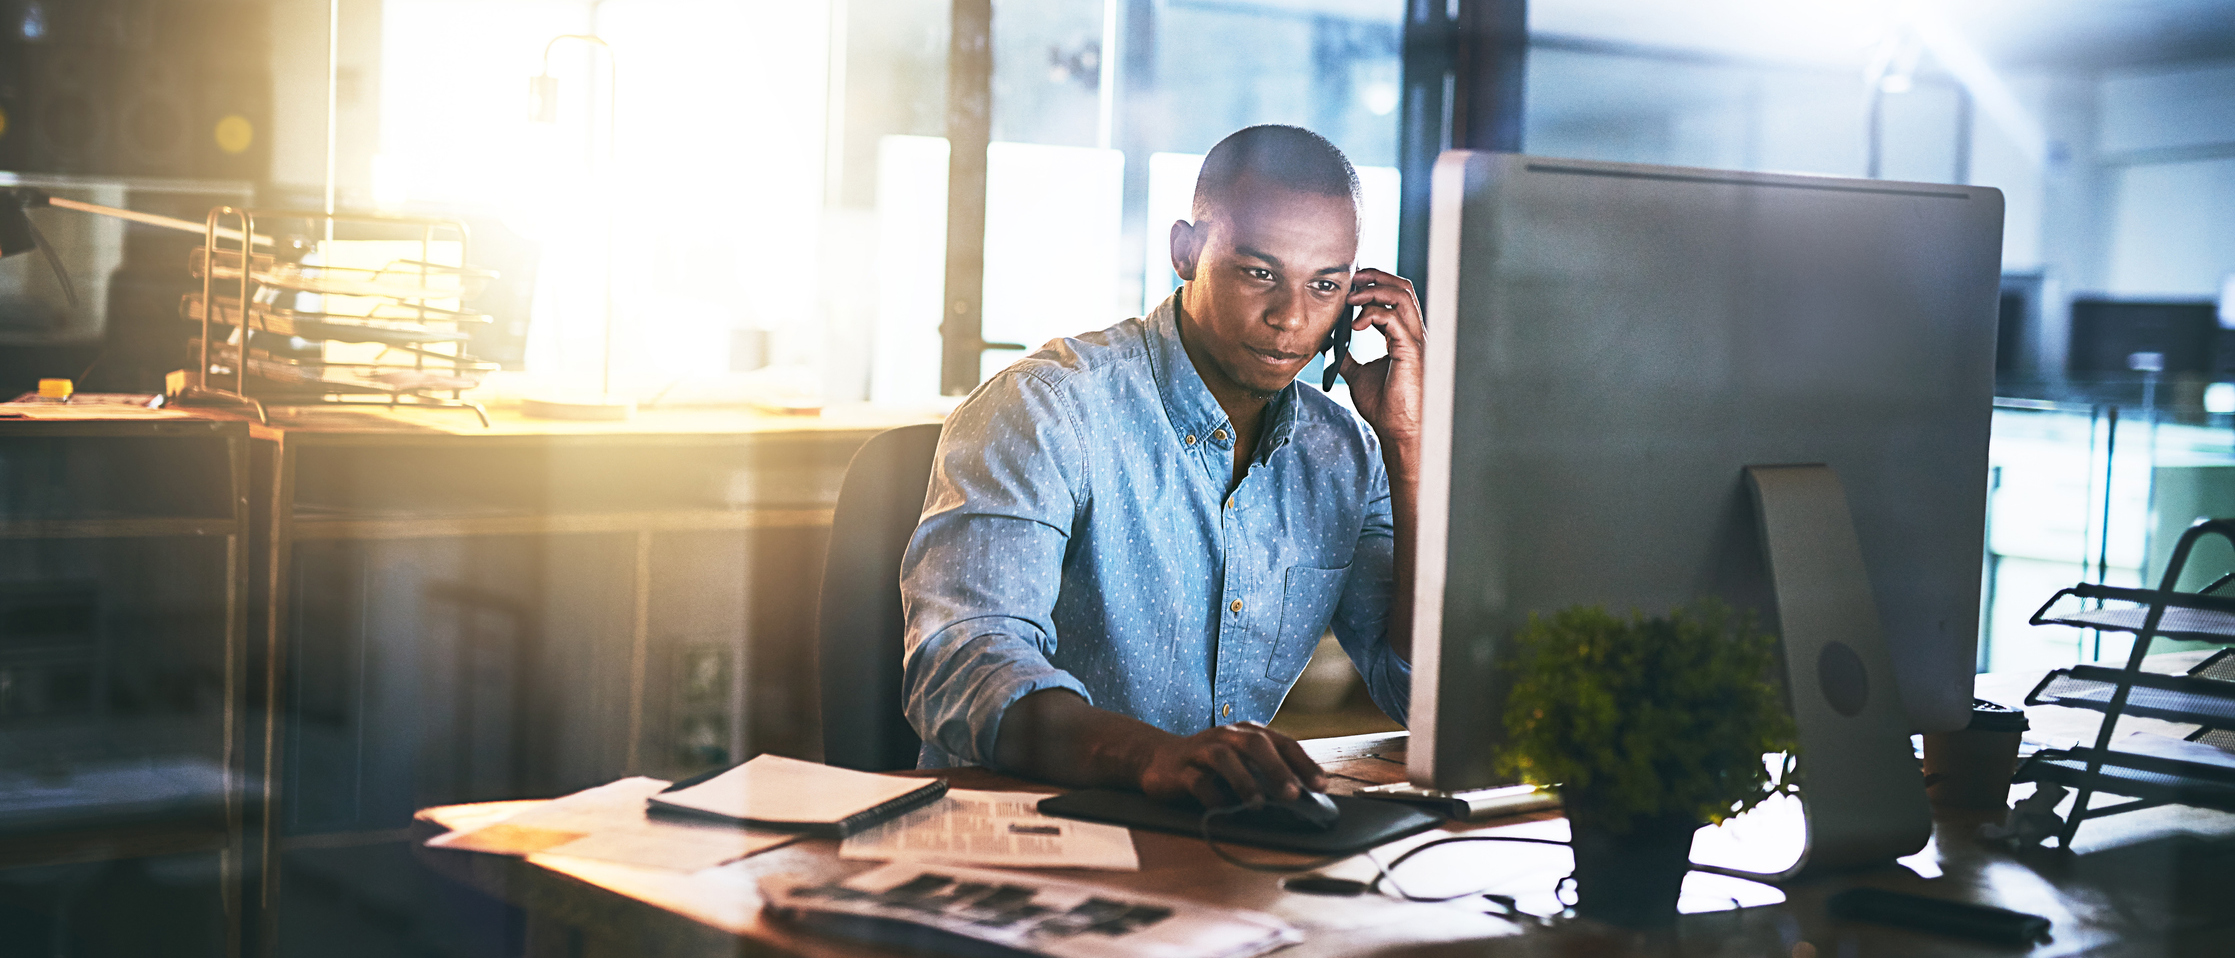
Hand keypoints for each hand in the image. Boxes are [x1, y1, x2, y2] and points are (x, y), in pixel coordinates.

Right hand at [1136, 721, 1327, 808]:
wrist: (1157, 760)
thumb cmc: (1209, 766)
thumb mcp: (1240, 764)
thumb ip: (1266, 775)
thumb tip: (1302, 800)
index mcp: (1247, 732)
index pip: (1282, 743)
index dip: (1303, 763)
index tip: (1321, 786)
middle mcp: (1226, 736)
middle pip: (1255, 744)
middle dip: (1276, 769)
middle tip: (1293, 794)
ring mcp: (1201, 750)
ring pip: (1224, 758)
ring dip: (1243, 780)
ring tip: (1258, 804)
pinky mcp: (1179, 769)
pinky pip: (1197, 781)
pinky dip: (1212, 795)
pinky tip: (1223, 810)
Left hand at [1338, 268, 1425, 451]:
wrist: (1397, 430)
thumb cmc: (1384, 406)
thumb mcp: (1357, 375)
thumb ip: (1345, 356)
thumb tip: (1326, 343)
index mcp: (1403, 335)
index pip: (1394, 296)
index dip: (1372, 284)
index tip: (1349, 284)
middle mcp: (1412, 333)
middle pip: (1402, 287)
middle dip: (1375, 277)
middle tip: (1350, 279)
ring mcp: (1414, 339)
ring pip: (1401, 294)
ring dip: (1373, 290)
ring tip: (1350, 297)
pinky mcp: (1410, 349)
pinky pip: (1393, 317)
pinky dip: (1372, 313)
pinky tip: (1356, 324)